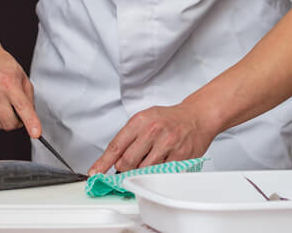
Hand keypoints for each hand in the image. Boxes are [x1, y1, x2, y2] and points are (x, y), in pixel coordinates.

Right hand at [0, 43, 40, 137]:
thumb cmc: (0, 64)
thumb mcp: (20, 74)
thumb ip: (28, 97)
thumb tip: (31, 117)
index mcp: (8, 82)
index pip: (22, 107)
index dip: (31, 122)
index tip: (36, 132)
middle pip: (9, 123)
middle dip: (17, 122)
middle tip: (17, 111)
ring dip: (5, 119)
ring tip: (3, 102)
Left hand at [88, 103, 216, 174]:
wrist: (196, 117)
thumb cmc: (168, 119)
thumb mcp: (144, 120)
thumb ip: (128, 139)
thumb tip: (113, 161)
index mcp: (140, 121)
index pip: (116, 146)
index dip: (103, 163)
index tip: (95, 173)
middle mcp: (153, 131)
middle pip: (128, 162)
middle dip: (124, 169)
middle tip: (128, 168)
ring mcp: (167, 144)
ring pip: (144, 170)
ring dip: (142, 172)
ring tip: (148, 162)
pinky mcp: (179, 156)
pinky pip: (161, 173)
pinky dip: (158, 173)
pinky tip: (161, 163)